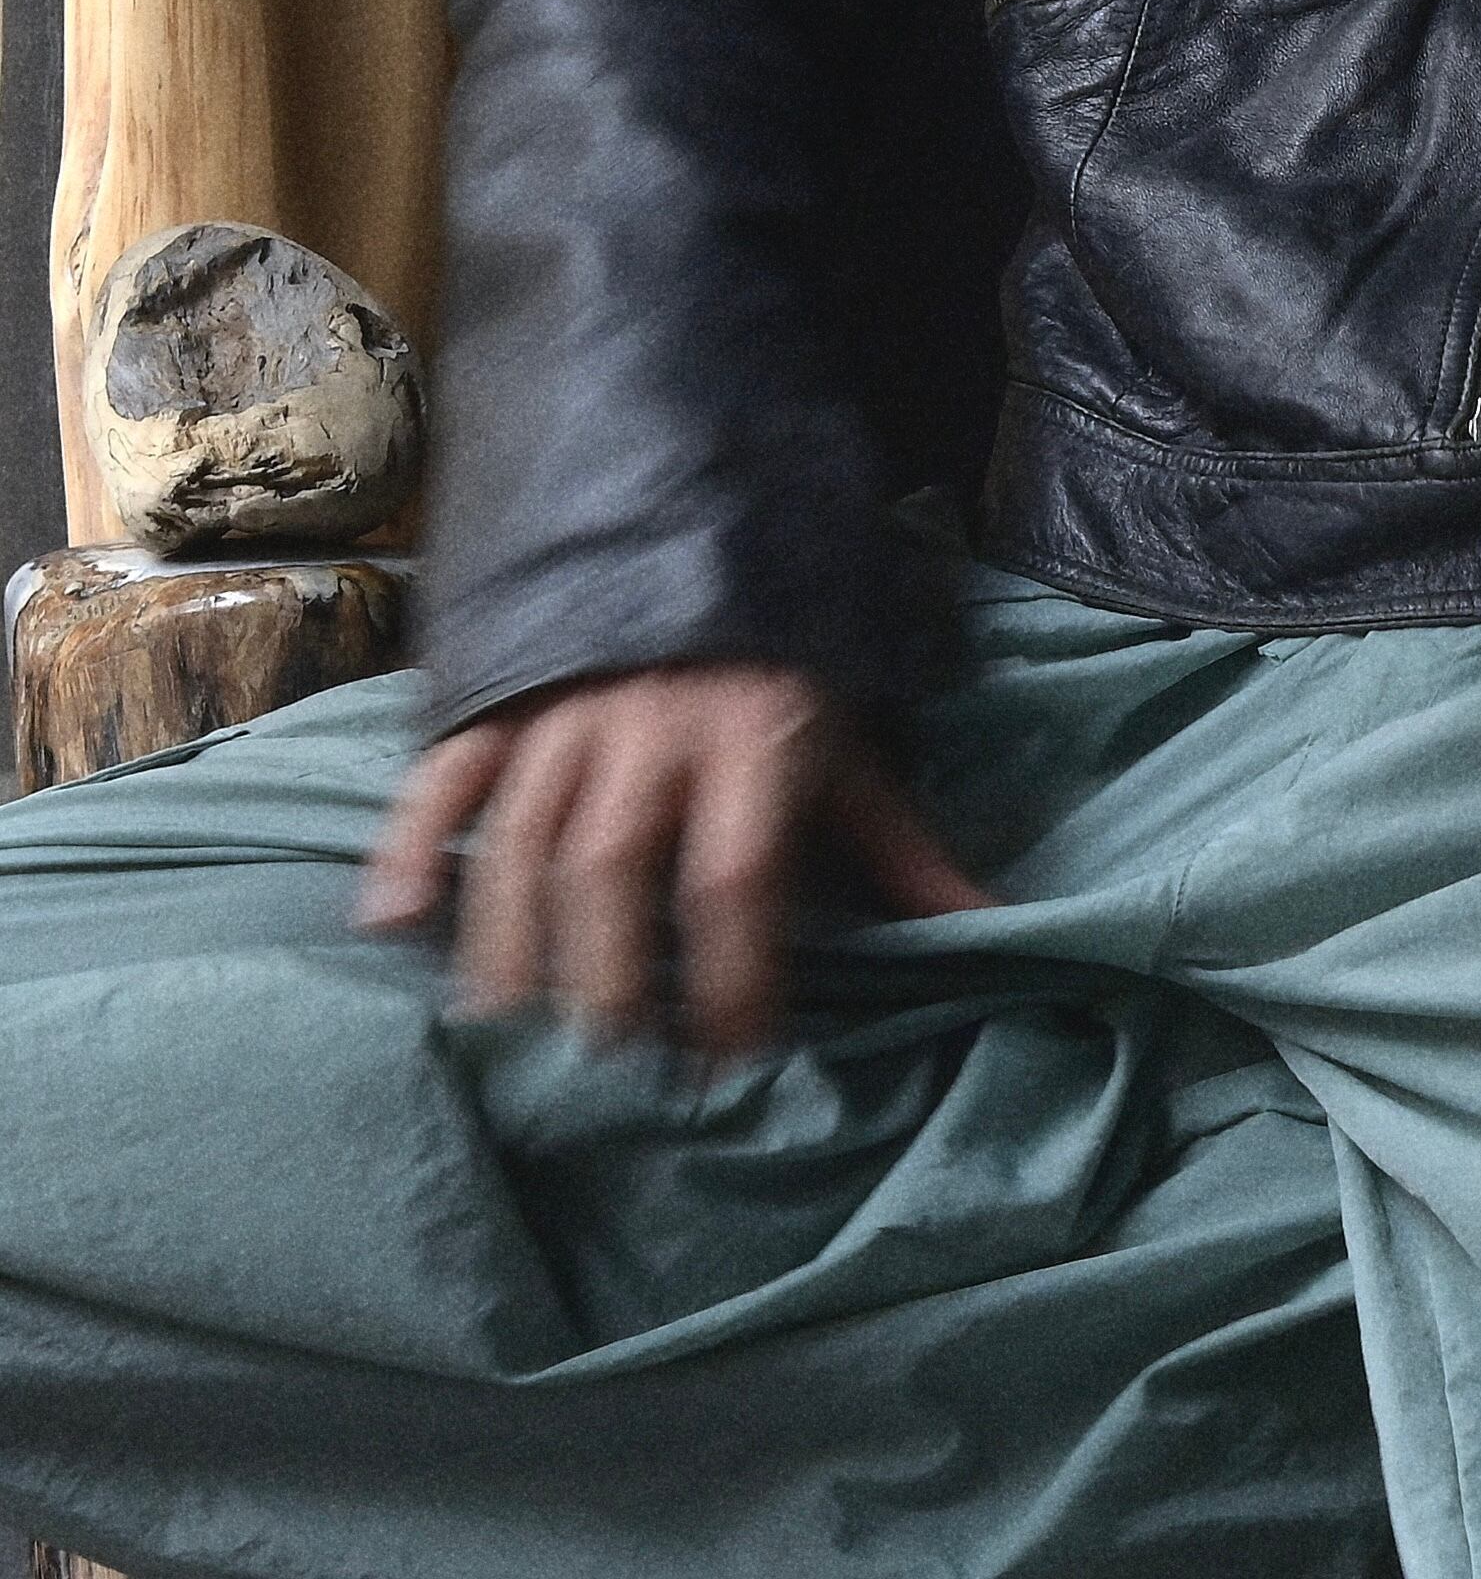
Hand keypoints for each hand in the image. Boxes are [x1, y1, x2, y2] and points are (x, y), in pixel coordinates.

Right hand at [355, 662, 991, 1054]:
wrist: (701, 518)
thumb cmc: (784, 666)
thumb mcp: (851, 745)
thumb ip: (900, 847)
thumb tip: (991, 925)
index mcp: (755, 734)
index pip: (737, 876)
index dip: (733, 976)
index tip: (733, 1060)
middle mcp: (652, 724)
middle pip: (612, 864)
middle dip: (608, 972)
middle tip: (608, 1058)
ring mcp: (564, 708)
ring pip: (522, 835)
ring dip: (511, 939)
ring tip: (512, 1030)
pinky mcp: (496, 695)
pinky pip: (441, 773)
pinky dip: (408, 845)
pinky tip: (392, 924)